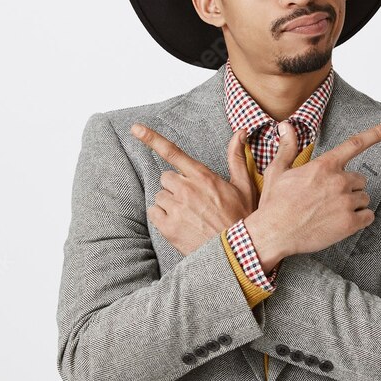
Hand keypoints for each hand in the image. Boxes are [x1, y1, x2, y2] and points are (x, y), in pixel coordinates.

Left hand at [130, 123, 255, 255]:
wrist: (237, 253)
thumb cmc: (242, 218)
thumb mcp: (244, 186)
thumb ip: (236, 157)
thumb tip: (240, 131)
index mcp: (203, 176)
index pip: (173, 152)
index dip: (152, 138)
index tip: (135, 128)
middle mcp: (187, 189)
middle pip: (166, 178)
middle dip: (176, 187)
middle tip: (194, 202)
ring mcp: (176, 208)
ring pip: (160, 196)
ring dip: (170, 204)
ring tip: (190, 217)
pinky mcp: (168, 227)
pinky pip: (154, 213)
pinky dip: (163, 218)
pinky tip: (181, 225)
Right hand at [245, 119, 380, 271]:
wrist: (274, 234)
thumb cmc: (274, 203)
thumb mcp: (277, 171)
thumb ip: (288, 147)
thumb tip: (285, 125)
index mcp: (324, 165)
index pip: (356, 143)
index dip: (376, 133)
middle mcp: (339, 180)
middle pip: (360, 179)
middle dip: (349, 187)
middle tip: (328, 198)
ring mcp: (346, 202)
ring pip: (364, 198)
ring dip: (353, 204)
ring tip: (330, 212)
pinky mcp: (350, 223)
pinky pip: (368, 216)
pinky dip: (359, 219)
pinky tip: (341, 222)